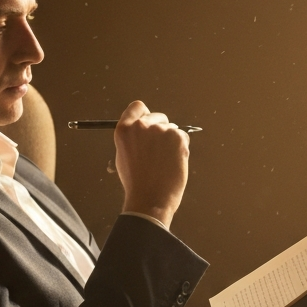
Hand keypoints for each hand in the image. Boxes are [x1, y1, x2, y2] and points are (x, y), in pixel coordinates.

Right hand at [113, 100, 188, 228]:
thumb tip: (145, 128)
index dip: (145, 114)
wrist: (150, 198)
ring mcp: (160, 130)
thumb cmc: (136, 182)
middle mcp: (141, 126)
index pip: (137, 107)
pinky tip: (173, 162)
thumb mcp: (124, 155)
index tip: (150, 123)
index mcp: (124, 129)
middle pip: (158, 117)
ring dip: (171, 141)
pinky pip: (183, 137)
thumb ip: (133, 138)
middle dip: (161, 129)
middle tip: (160, 150)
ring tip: (164, 162)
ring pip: (172, 129)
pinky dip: (181, 148)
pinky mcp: (177, 137)